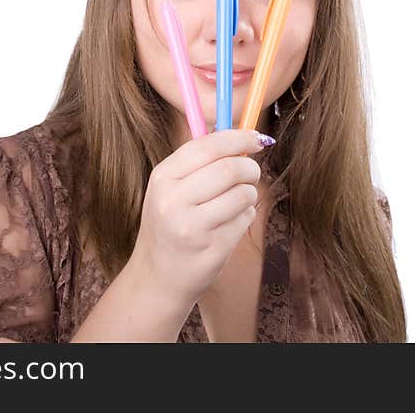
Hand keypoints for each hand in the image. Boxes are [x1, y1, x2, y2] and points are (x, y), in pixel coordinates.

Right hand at [128, 128, 270, 307]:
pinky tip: (228, 225)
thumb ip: (200, 161)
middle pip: (231, 168)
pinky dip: (245, 216)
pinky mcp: (212, 248)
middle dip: (250, 168)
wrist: (157, 278)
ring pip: (243, 193)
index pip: (208, 145)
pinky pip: (245, 218)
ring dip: (248, 194)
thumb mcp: (169, 188)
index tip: (257, 138)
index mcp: (162, 177)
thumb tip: (244, 136)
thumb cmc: (170, 225)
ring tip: (235, 203)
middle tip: (251, 172)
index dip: (239, 137)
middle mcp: (173, 200)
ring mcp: (192, 227)